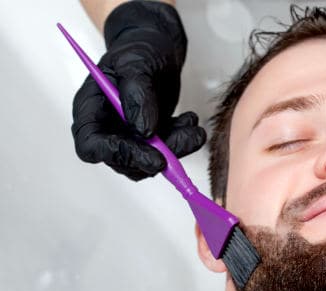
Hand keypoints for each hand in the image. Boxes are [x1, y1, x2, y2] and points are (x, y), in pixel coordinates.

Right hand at [71, 1, 205, 179]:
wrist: (157, 50)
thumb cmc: (138, 50)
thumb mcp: (136, 63)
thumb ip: (138, 95)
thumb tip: (144, 131)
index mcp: (90, 109)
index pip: (92, 146)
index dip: (120, 155)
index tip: (153, 157)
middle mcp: (106, 128)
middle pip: (124, 161)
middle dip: (157, 154)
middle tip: (185, 138)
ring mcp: (128, 137)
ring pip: (149, 162)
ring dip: (176, 148)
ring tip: (192, 125)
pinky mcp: (149, 140)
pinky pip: (165, 153)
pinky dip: (183, 141)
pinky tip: (190, 121)